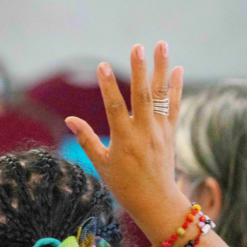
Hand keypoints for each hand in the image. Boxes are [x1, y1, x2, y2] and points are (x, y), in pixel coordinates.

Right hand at [65, 42, 184, 219]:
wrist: (157, 201)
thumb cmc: (123, 185)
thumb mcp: (101, 164)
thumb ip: (86, 139)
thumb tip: (69, 119)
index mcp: (124, 140)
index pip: (114, 107)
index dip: (107, 86)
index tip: (102, 65)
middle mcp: (145, 132)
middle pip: (143, 95)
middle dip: (140, 69)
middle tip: (138, 47)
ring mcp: (160, 130)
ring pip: (161, 95)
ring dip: (161, 68)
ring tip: (161, 45)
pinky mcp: (170, 132)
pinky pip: (174, 105)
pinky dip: (176, 86)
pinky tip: (177, 69)